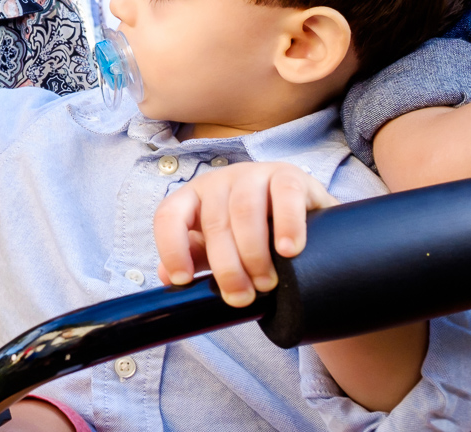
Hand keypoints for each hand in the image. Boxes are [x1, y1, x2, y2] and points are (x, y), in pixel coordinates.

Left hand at [153, 161, 337, 306]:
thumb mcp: (219, 246)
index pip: (168, 215)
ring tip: (266, 283)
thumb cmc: (252, 233)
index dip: (171, 248)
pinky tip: (289, 251)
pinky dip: (287, 225)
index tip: (184, 281)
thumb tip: (166, 277)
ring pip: (244, 210)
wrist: (304, 217)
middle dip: (226, 267)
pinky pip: (285, 195)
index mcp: (192, 196)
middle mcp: (218, 181)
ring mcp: (253, 174)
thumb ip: (195, 257)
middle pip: (214, 223)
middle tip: (241, 296)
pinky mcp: (289, 175)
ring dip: (254, 253)